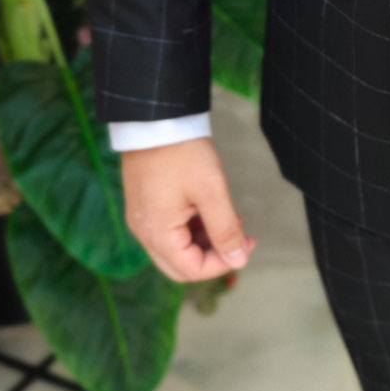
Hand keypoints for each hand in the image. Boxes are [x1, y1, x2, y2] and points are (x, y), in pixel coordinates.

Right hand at [120, 136, 255, 281]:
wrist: (156, 120)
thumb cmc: (183, 153)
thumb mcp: (212, 192)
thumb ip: (226, 229)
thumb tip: (238, 260)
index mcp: (157, 233)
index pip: (192, 270)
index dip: (222, 264)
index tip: (247, 245)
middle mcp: (144, 232)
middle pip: (181, 265)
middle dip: (215, 256)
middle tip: (242, 238)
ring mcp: (142, 219)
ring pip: (176, 248)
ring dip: (205, 241)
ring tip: (232, 219)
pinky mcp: (145, 206)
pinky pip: (170, 230)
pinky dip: (192, 228)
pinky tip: (212, 211)